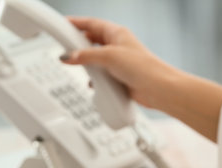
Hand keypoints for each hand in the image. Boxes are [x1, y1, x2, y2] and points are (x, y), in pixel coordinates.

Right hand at [61, 16, 176, 109]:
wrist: (158, 89)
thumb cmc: (142, 67)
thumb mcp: (108, 56)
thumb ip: (86, 56)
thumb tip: (68, 56)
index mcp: (117, 33)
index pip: (92, 23)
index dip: (77, 23)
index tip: (63, 24)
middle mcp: (118, 46)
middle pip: (92, 41)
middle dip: (79, 44)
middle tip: (65, 47)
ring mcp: (118, 62)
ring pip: (95, 60)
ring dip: (87, 64)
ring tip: (77, 66)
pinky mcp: (119, 78)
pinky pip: (101, 76)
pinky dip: (95, 79)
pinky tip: (91, 83)